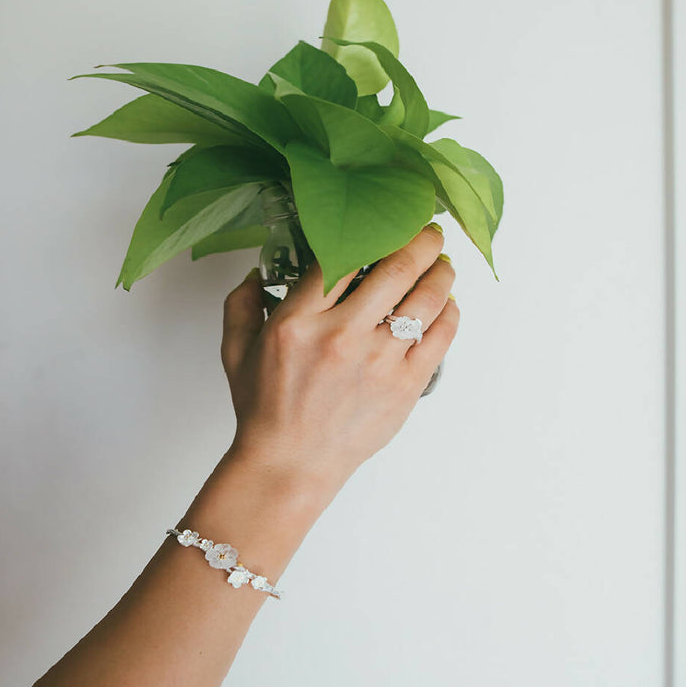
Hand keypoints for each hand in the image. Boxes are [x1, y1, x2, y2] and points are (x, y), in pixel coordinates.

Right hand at [220, 225, 458, 507]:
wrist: (291, 464)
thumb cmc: (264, 409)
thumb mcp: (236, 351)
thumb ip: (242, 304)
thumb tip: (258, 270)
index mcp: (299, 320)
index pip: (342, 255)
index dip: (369, 230)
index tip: (382, 221)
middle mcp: (342, 335)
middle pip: (395, 268)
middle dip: (420, 240)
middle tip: (429, 230)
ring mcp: (379, 361)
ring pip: (426, 299)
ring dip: (441, 273)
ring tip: (443, 263)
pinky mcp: (405, 386)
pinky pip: (440, 338)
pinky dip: (449, 313)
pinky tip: (447, 304)